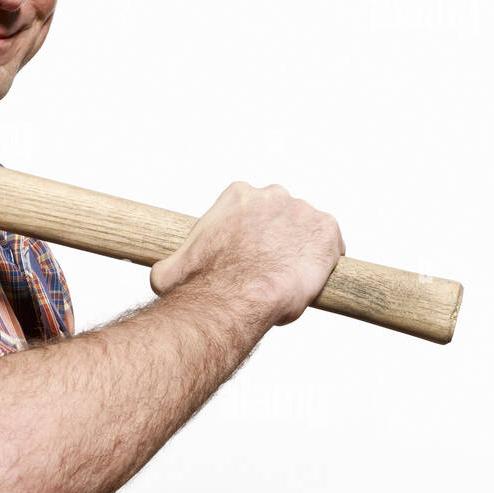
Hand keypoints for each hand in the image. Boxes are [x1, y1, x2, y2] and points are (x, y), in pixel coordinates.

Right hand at [150, 181, 345, 327]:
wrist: (235, 297)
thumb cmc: (202, 283)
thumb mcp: (170, 269)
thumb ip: (171, 263)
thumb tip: (162, 272)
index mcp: (238, 195)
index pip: (250, 209)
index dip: (249, 234)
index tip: (246, 253)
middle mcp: (272, 194)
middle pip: (279, 214)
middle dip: (275, 236)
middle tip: (267, 266)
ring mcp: (302, 210)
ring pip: (305, 229)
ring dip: (299, 247)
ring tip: (289, 276)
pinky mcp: (326, 231)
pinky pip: (331, 243)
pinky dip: (325, 258)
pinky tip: (312, 277)